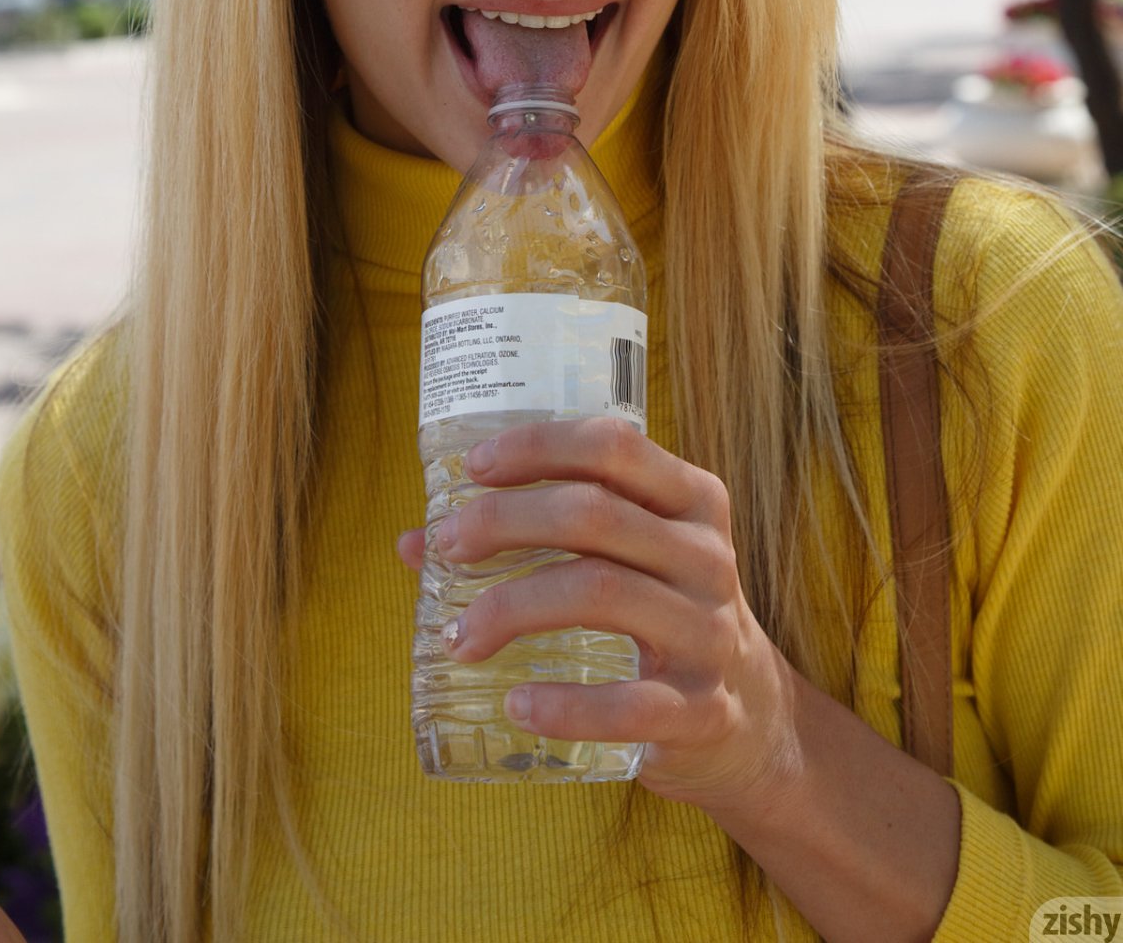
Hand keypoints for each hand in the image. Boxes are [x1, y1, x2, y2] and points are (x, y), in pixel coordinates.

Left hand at [397, 416, 799, 820]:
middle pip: (592, 513)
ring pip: (600, 593)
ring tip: (459, 637)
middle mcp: (707, 555)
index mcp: (692, 500)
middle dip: (503, 523)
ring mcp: (711, 633)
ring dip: (512, 609)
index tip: (473, 469)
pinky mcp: (703, 711)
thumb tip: (413, 541)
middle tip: (447, 546)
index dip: (537, 446)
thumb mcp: (625, 559)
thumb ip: (536, 538)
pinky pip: (627, 704)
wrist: (751, 719)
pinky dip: (563, 705)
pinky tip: (517, 704)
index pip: (612, 445)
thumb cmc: (663, 615)